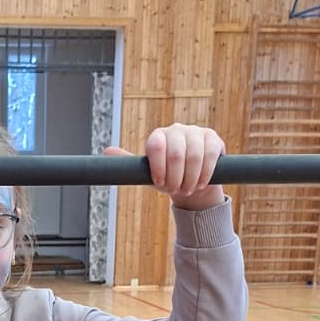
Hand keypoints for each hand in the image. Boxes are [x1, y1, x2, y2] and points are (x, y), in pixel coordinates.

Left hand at [105, 124, 224, 209]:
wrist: (192, 181)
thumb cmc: (167, 176)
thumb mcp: (146, 174)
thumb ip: (128, 163)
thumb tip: (106, 151)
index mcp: (158, 136)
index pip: (155, 146)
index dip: (158, 167)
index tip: (160, 184)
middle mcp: (176, 130)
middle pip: (176, 152)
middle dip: (175, 177)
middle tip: (176, 190)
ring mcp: (196, 132)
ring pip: (194, 155)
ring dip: (191, 178)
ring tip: (188, 189)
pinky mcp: (212, 138)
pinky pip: (210, 154)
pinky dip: (205, 173)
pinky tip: (201, 183)